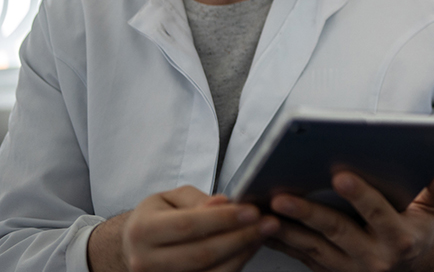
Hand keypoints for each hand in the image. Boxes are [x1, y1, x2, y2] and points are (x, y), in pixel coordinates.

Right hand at [87, 185, 279, 271]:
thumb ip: (198, 200)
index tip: (253, 210)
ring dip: (243, 253)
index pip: (188, 225)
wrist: (134, 248)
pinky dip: (235, 265)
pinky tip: (250, 248)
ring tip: (264, 235)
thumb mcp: (170, 198)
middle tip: (269, 223)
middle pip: (202, 253)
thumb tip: (224, 203)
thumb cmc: (157, 217)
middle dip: (241, 237)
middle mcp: (146, 261)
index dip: (223, 219)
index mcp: (142, 231)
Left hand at [266, 168, 433, 271]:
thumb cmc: (416, 233)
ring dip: (286, 229)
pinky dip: (281, 240)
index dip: (360, 195)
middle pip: (336, 231)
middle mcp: (373, 257)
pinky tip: (262, 224)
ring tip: (264, 211)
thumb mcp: (431, 213)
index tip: (339, 176)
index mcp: (398, 237)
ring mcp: (349, 268)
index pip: (377, 213)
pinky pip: (301, 256)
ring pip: (312, 246)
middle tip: (283, 197)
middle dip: (308, 213)